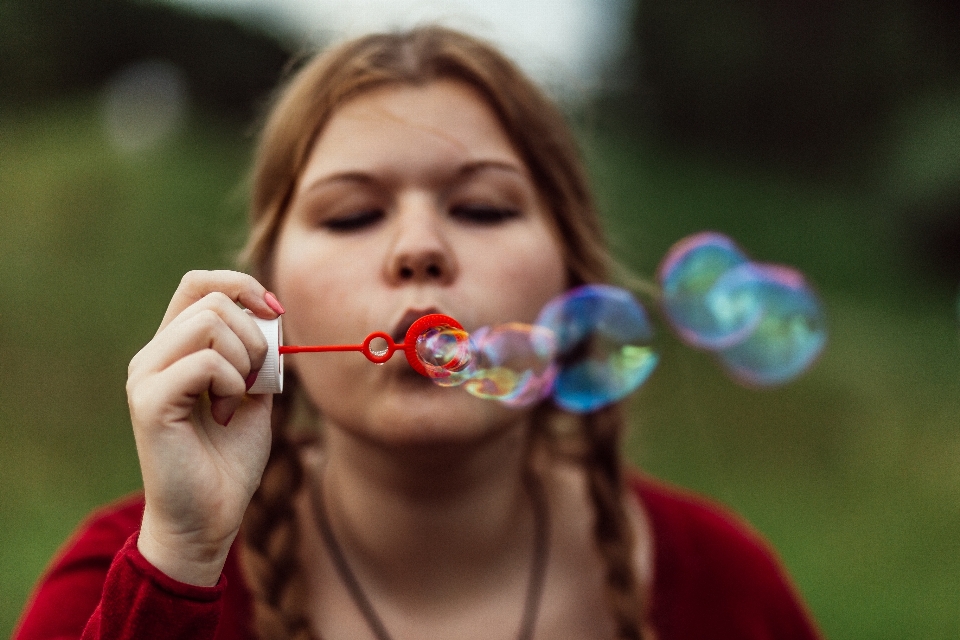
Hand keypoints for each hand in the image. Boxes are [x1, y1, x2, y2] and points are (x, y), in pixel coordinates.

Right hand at [126, 270, 282, 585]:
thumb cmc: (229, 461)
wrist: (209, 519)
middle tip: (253, 381)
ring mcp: (145, 377)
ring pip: (209, 323)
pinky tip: (222, 414)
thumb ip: (258, 355)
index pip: (198, 284)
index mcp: (173, 349)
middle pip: (211, 300)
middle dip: (253, 335)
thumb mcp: (254, 395)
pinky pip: (206, 363)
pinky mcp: (149, 401)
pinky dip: (231, 383)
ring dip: (243, 359)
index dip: (241, 286)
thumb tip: (272, 314)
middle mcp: (152, 357)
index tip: (275, 312)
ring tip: (234, 399)